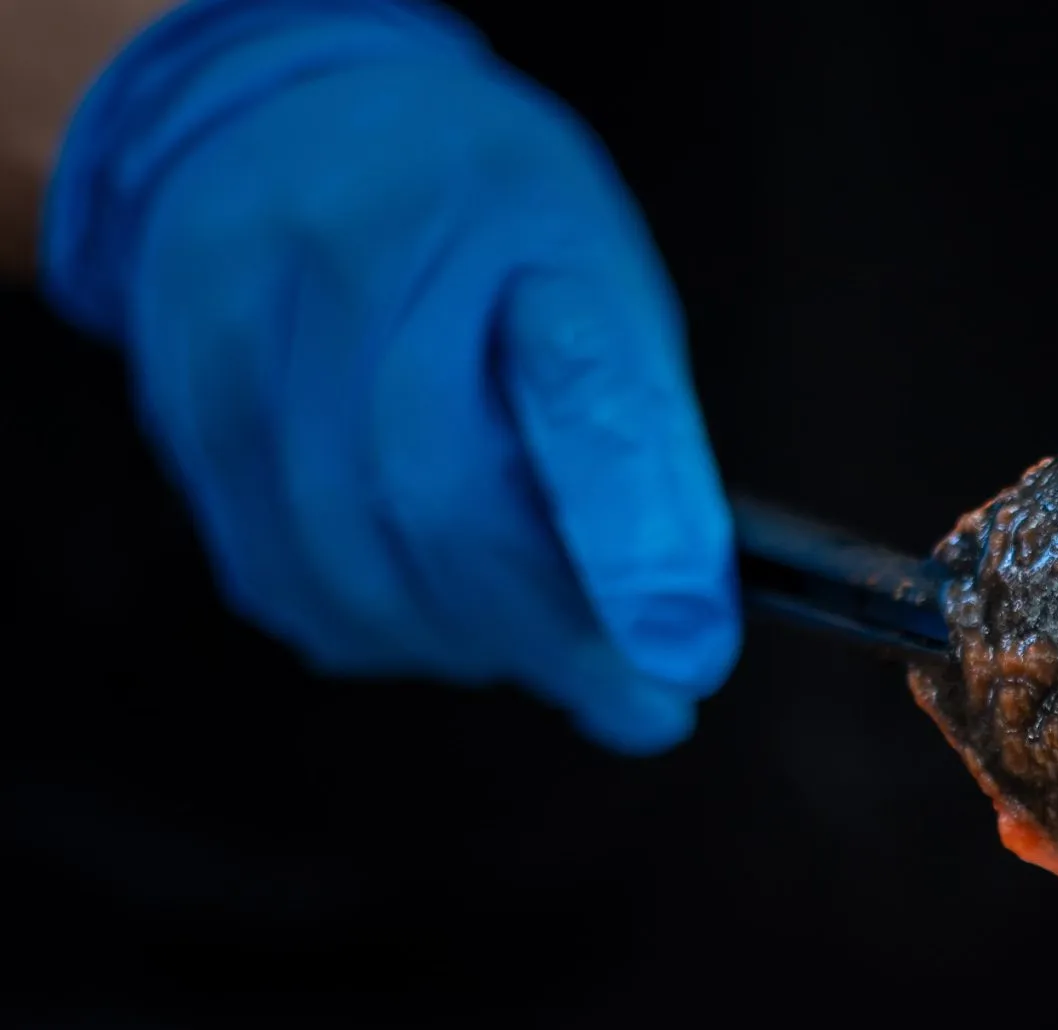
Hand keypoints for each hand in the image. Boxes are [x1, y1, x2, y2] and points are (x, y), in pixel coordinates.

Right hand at [40, 0, 736, 751]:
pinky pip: (277, 580)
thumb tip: (682, 642)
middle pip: (428, 519)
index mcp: (478, 220)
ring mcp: (230, 340)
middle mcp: (333, 267)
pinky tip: (423, 600)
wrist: (292, 112)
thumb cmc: (484, 219)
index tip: (666, 693)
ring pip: (342, 577)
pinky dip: (369, 626)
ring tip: (516, 626)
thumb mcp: (602, 286)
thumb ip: (645, 454)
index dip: (614, 574)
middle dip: (534, 637)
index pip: (559, 416)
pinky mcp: (178, 411)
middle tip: (609, 681)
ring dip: (452, 642)